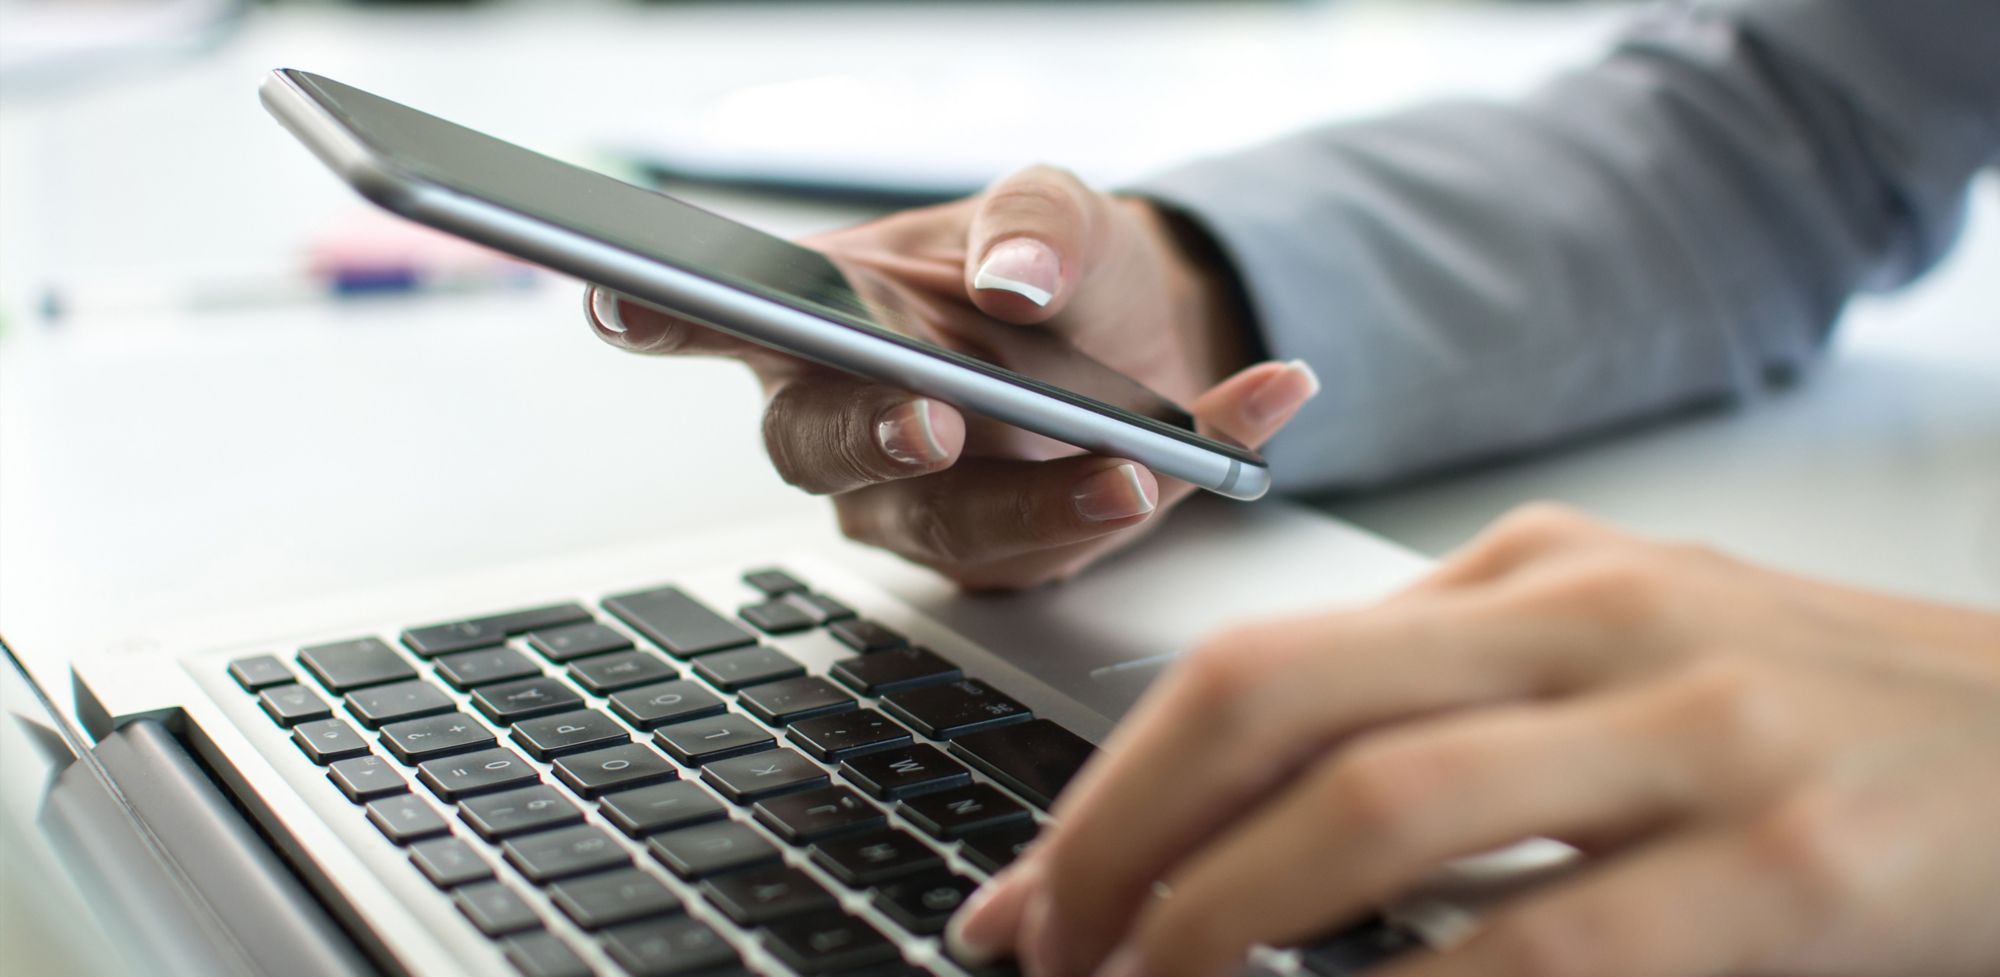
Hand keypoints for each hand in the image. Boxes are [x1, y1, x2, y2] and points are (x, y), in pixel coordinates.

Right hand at [583, 166, 1318, 588]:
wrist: (1147, 336)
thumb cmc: (1058, 270)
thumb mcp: (1060, 209)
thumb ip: (1035, 223)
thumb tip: (1012, 282)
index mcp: (823, 319)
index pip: (715, 316)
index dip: (660, 315)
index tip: (623, 298)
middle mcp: (848, 423)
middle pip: (822, 451)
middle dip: (880, 440)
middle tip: (936, 419)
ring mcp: (918, 507)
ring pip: (952, 528)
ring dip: (1052, 498)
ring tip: (1144, 461)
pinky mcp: (1005, 557)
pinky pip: (1069, 547)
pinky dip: (1176, 479)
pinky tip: (1256, 406)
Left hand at [949, 504, 1999, 976]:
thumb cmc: (1831, 723)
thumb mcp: (1630, 661)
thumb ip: (1456, 704)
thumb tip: (1247, 820)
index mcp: (1540, 573)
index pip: (1258, 660)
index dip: (1110, 784)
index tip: (1030, 895)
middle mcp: (1595, 619)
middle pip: (1274, 706)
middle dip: (1121, 846)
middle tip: (1046, 956)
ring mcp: (1698, 728)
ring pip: (1381, 809)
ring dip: (1225, 922)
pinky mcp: (1794, 861)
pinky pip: (1548, 943)